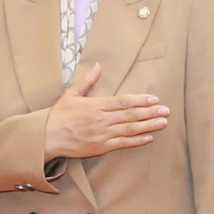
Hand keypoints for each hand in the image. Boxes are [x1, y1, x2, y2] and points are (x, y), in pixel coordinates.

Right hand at [43, 64, 170, 158]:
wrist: (47, 138)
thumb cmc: (59, 116)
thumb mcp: (71, 94)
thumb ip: (87, 80)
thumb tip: (99, 66)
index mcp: (95, 105)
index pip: (123, 101)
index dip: (140, 100)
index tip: (154, 99)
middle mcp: (101, 120)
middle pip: (130, 115)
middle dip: (150, 112)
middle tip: (166, 110)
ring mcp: (102, 134)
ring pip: (129, 129)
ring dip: (148, 126)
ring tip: (163, 122)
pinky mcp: (100, 147)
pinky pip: (122, 143)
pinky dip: (136, 140)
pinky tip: (149, 137)